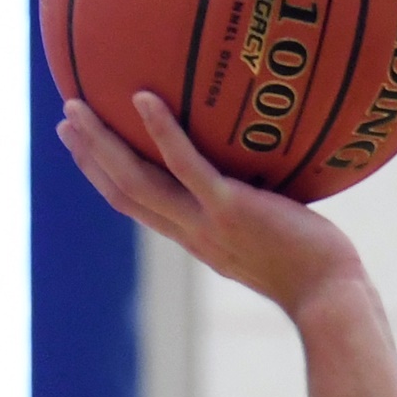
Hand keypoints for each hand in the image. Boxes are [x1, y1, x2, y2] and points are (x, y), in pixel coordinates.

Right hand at [58, 94, 366, 320]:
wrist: (329, 299)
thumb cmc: (318, 269)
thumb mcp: (277, 236)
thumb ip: (262, 208)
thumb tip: (274, 174)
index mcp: (196, 239)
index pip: (139, 207)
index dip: (107, 177)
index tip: (86, 148)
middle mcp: (191, 233)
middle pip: (122, 192)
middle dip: (90, 156)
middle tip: (66, 118)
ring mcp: (206, 223)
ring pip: (136, 181)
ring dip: (102, 144)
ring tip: (77, 107)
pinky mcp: (230, 209)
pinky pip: (186, 166)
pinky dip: (161, 133)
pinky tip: (142, 97)